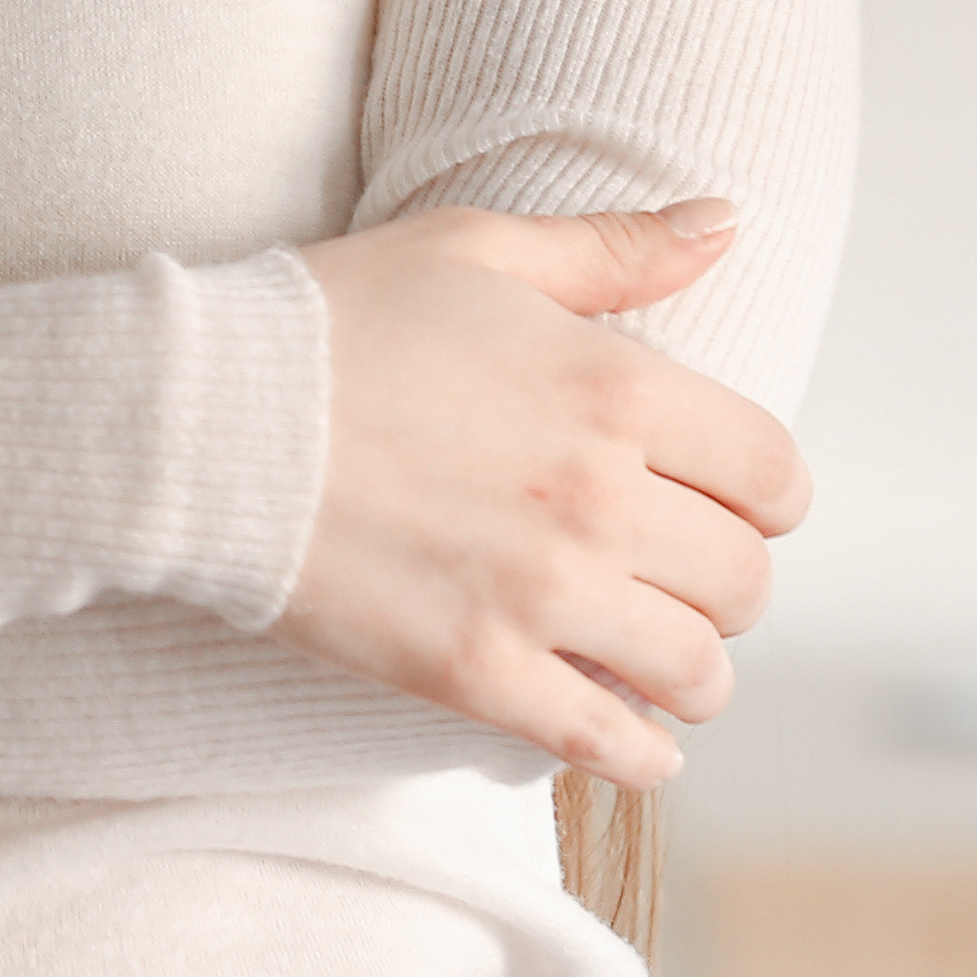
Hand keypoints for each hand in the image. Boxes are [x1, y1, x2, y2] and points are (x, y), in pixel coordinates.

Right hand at [271, 200, 808, 787]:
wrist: (204, 420)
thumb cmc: (335, 320)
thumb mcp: (478, 250)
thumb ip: (615, 248)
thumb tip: (728, 220)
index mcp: (615, 387)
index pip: (772, 472)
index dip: (766, 496)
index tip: (734, 503)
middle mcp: (601, 497)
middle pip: (746, 580)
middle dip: (727, 584)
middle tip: (682, 580)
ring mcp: (542, 594)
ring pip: (697, 671)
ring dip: (693, 673)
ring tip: (659, 662)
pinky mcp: (478, 673)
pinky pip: (609, 744)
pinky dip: (641, 755)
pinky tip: (634, 740)